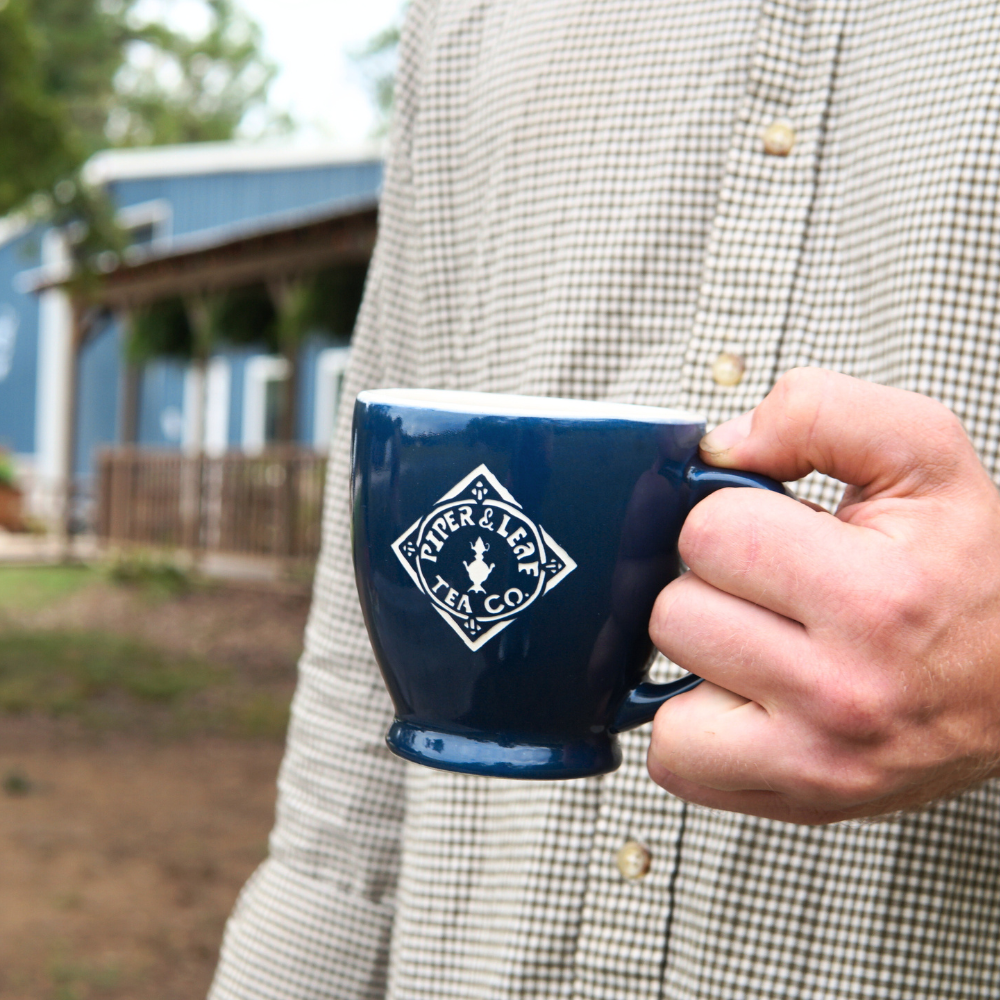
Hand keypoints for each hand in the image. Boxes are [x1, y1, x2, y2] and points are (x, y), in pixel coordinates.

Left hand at [646, 368, 999, 823]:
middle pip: (674, 612)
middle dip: (715, 587)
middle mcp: (843, 691)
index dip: (734, 517)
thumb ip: (818, 412)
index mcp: (874, 595)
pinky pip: (674, 760)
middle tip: (779, 591)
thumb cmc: (975, 569)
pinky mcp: (799, 800)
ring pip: (662, 685)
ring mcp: (816, 759)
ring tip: (770, 642)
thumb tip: (715, 446)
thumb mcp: (925, 455)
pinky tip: (750, 698)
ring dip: (704, 656)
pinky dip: (696, 726)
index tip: (782, 533)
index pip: (708, 532)